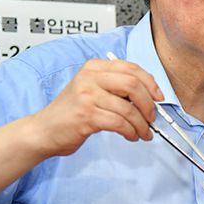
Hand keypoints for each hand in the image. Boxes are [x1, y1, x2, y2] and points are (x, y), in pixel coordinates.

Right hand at [28, 58, 163, 156]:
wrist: (44, 130)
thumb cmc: (72, 112)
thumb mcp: (93, 90)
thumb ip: (117, 88)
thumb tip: (150, 96)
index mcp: (94, 67)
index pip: (131, 68)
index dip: (150, 83)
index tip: (159, 97)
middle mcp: (90, 78)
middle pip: (133, 84)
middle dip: (149, 104)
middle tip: (152, 117)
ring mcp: (87, 96)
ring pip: (128, 108)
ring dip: (141, 124)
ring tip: (143, 132)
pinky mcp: (86, 115)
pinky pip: (119, 123)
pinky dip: (131, 131)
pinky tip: (131, 136)